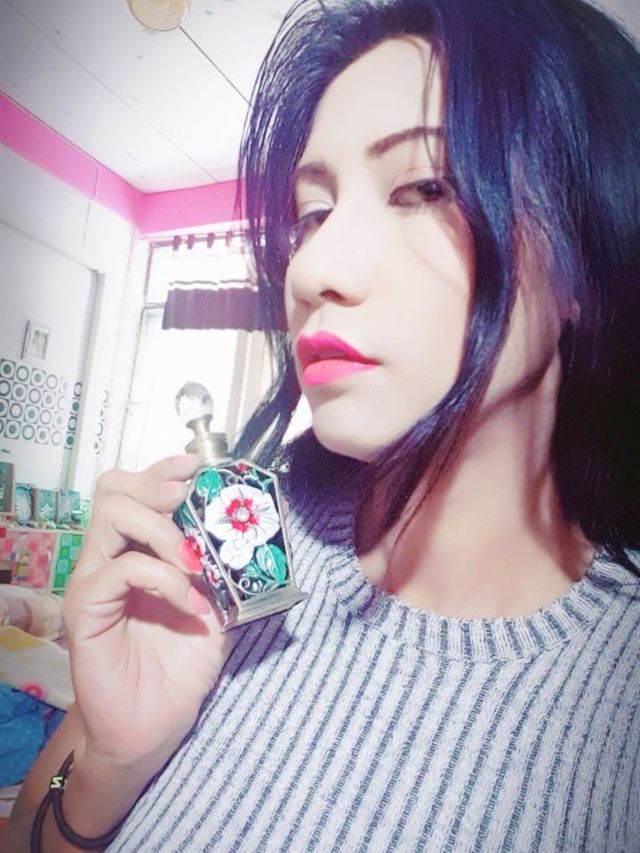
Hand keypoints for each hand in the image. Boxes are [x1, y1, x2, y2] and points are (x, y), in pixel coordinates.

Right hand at [62, 454, 230, 767]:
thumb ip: (227, 567)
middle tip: (188, 497)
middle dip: (156, 482)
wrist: (152, 725)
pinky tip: (193, 603)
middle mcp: (109, 556)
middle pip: (114, 489)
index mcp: (136, 549)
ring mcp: (93, 580)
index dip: (164, 469)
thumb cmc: (179, 665)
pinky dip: (165, 579)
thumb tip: (262, 524)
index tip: (200, 466)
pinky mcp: (84, 609)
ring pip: (112, 516)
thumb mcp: (217, 606)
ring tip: (194, 561)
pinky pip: (121, 570)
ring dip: (163, 529)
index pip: (137, 489)